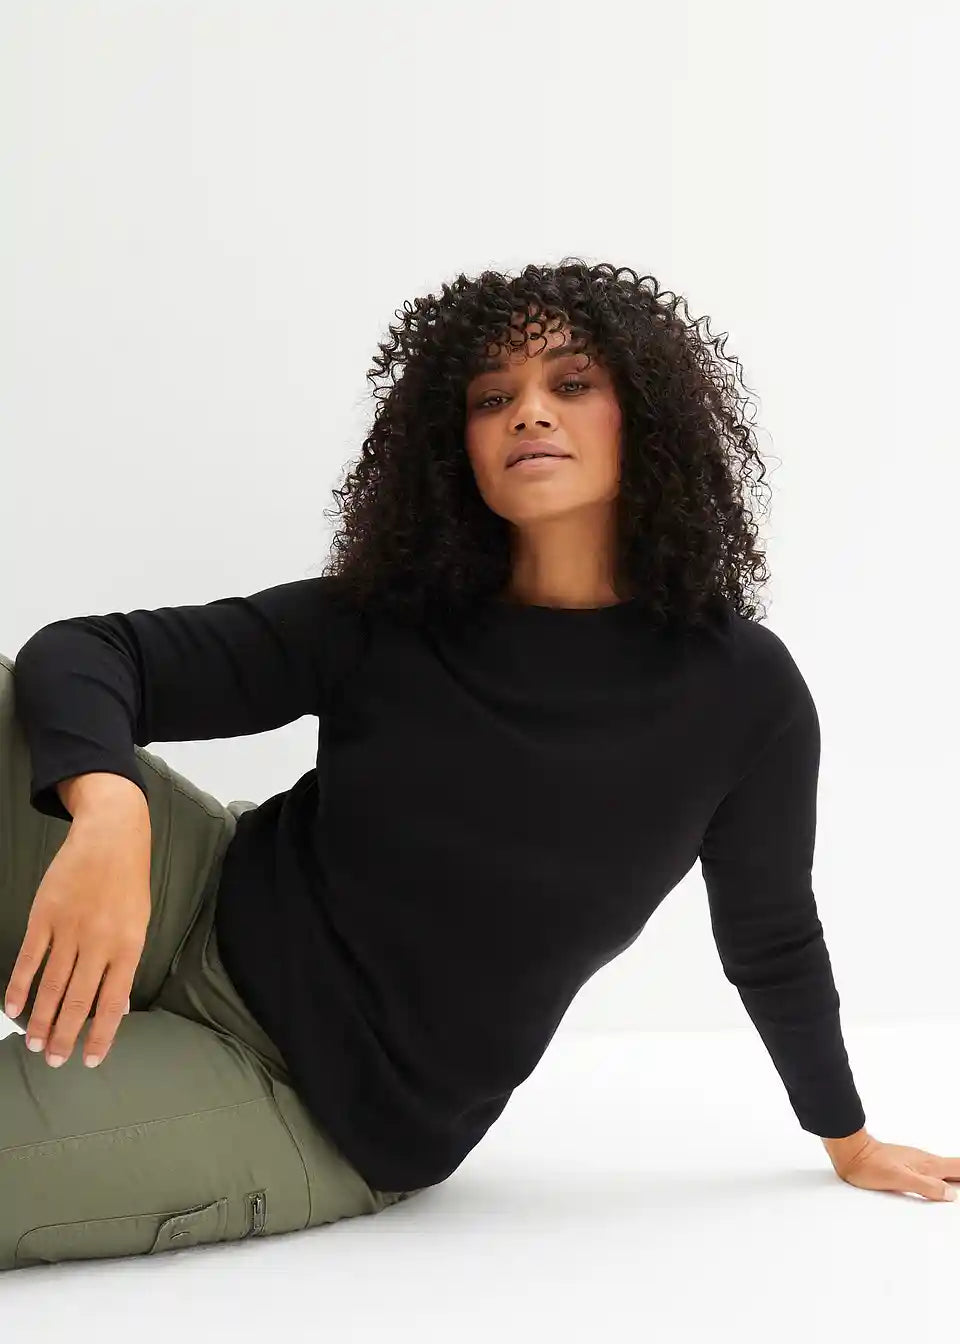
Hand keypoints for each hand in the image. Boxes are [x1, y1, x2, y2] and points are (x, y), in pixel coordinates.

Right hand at [3, 816, 150, 1069]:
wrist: (111, 835)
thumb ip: (125, 963)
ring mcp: (70, 929)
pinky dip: (19, 985)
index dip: (100, 1035)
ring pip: (52, 985)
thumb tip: (118, 1007)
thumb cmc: (128, 882)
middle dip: (63, 1035)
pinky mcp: (45, 915)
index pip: (112, 1002)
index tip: (89, 1061)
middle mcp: (99, 942)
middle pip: (78, 1000)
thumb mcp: (139, 922)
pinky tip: (12, 1008)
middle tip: (52, 1061)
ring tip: (33, 1043)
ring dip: (40, 1018)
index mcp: (128, 946)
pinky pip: (29, 958)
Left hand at [829, 1133, 959, 1201]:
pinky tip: (941, 1181)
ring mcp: (915, 1161)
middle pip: (955, 1167)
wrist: (851, 1152)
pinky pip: (932, 1169)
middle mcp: (924, 1160)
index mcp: (927, 1164)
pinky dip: (943, 1175)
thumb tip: (950, 1194)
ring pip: (944, 1168)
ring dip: (955, 1174)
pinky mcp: (906, 1164)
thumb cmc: (870, 1165)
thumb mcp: (900, 1179)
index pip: (958, 1167)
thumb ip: (926, 1186)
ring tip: (957, 1182)